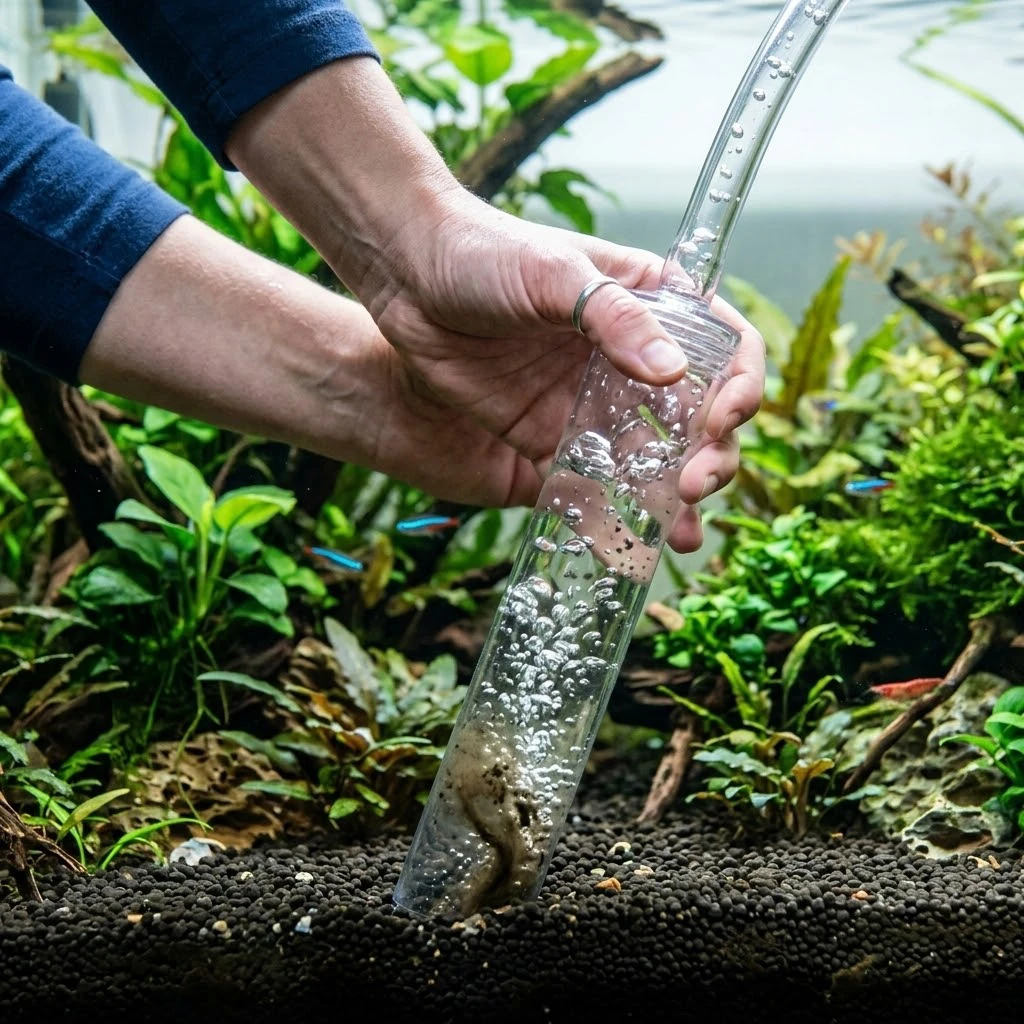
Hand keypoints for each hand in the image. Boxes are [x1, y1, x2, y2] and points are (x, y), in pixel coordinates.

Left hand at [362, 191, 764, 552]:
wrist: (407, 276)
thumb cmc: (483, 251)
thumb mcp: (554, 271)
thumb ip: (614, 318)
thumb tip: (672, 373)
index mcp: (648, 306)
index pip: (723, 348)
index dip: (739, 386)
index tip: (725, 417)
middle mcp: (628, 359)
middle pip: (697, 416)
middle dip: (711, 454)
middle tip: (695, 484)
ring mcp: (589, 401)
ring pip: (651, 457)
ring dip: (672, 495)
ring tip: (681, 534)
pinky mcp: (547, 435)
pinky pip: (590, 479)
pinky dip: (612, 510)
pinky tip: (627, 537)